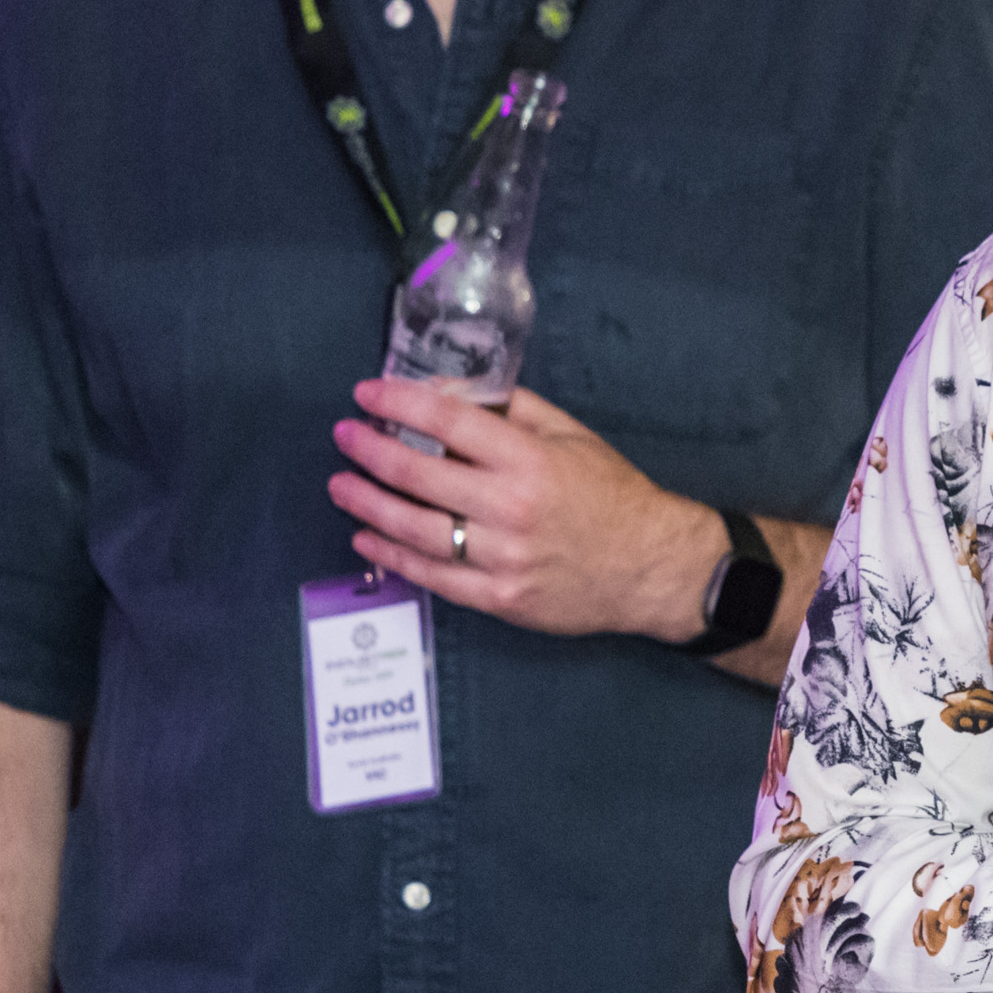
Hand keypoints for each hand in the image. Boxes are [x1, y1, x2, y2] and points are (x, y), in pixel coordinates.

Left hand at [331, 379, 722, 640]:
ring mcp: (503, 558)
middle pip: (420, 475)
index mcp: (531, 460)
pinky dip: (393, 554)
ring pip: (416, 529)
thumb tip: (448, 394)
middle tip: (346, 436)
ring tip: (341, 485)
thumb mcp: (572, 436)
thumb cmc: (612, 495)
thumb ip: (512, 411)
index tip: (367, 394)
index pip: (449, 422)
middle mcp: (512, 508)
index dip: (400, 404)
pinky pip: (433, 576)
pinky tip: (367, 536)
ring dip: (369, 504)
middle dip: (371, 451)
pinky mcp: (500, 598)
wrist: (651, 568)